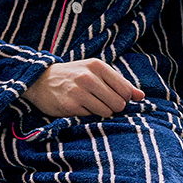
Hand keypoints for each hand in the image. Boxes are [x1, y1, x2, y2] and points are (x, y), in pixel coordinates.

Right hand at [24, 59, 144, 117]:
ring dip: (101, 112)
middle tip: (102, 103)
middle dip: (114, 107)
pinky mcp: (70, 105)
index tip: (114, 97)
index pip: (126, 90)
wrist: (40, 80)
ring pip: (107, 111)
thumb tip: (141, 96)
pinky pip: (91, 116)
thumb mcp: (95, 73)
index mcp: (98, 66)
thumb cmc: (73, 76)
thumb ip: (119, 83)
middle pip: (119, 103)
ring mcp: (78, 91)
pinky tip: (79, 107)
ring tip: (90, 104)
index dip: (124, 98)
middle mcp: (89, 77)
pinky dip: (88, 114)